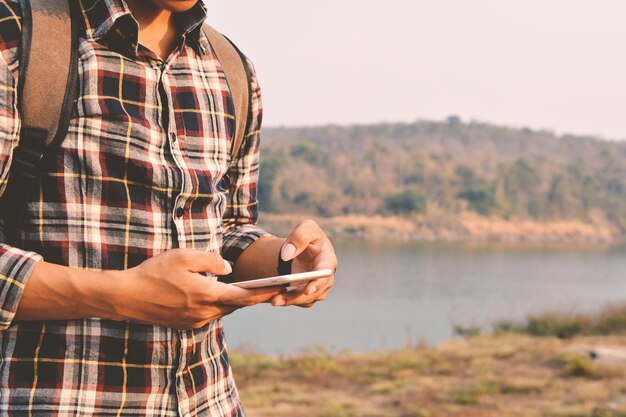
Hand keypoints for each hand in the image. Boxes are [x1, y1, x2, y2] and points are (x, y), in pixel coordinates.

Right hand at [108, 249, 281, 328]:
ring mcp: (196, 321)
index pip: (245, 296)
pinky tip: (221, 293)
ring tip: (251, 288)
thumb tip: (229, 268)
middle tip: (271, 285)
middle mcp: (205, 312)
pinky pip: (210, 313)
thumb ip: (211, 261)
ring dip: (235, 299)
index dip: (265, 291)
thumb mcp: (185, 256)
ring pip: (223, 309)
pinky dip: (219, 303)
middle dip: (253, 295)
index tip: (281, 287)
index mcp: (208, 295)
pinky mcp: (187, 324)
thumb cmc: (155, 272)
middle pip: (237, 304)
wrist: (127, 297)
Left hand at [270, 219, 337, 307]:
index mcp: (328, 259)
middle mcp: (326, 276)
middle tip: (278, 299)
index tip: (307, 290)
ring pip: (307, 299)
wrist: (302, 247)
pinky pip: (300, 301)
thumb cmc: (307, 236)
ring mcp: (318, 287)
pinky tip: (276, 299)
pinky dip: (288, 301)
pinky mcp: (308, 293)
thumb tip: (287, 254)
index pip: (325, 273)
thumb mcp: (306, 228)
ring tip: (274, 301)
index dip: (318, 283)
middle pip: (315, 291)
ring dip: (291, 301)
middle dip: (297, 296)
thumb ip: (299, 236)